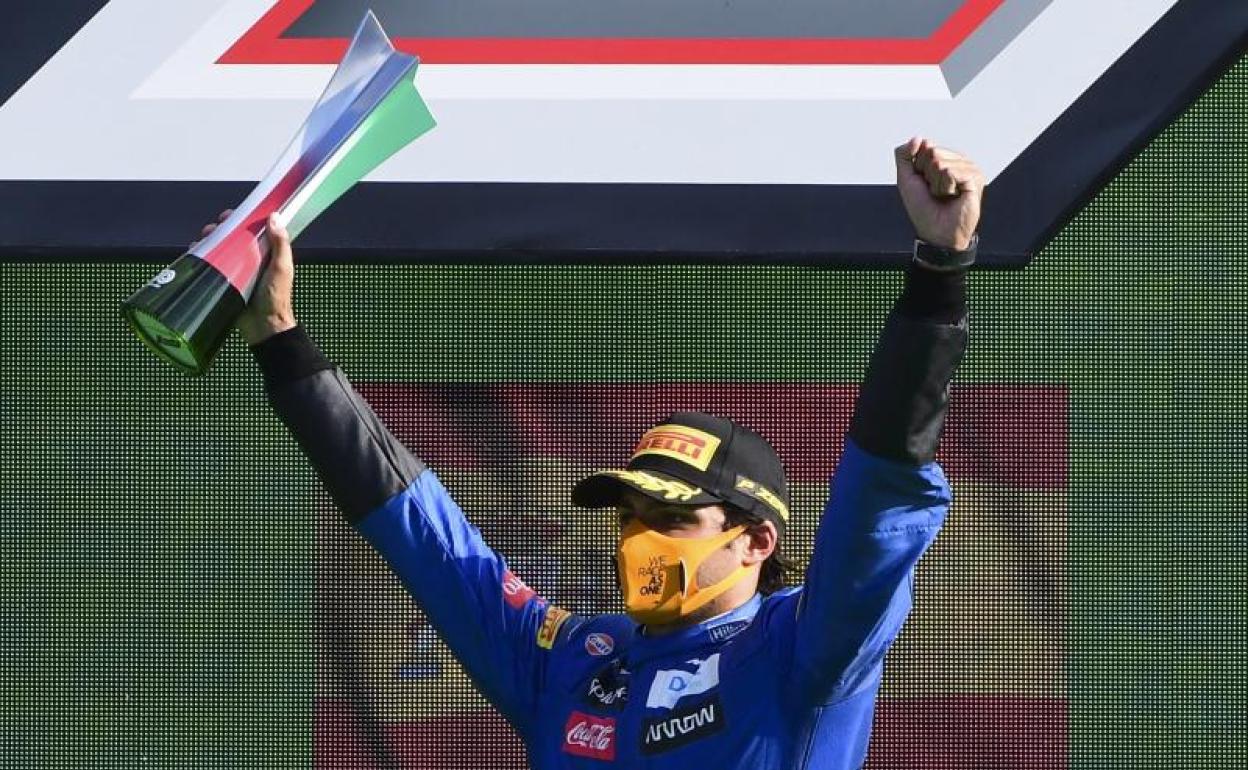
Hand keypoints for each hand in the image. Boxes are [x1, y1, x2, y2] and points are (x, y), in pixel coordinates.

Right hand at [195, 209, 297, 344]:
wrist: (263, 327)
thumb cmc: (276, 298)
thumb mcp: (281, 268)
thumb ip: (281, 244)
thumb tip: (275, 217)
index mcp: (266, 253)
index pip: (252, 230)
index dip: (242, 220)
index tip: (232, 215)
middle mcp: (250, 259)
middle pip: (232, 236)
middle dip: (221, 228)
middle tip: (215, 227)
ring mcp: (236, 270)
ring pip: (219, 248)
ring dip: (209, 239)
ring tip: (203, 237)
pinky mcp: (224, 281)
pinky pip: (211, 265)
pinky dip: (202, 255)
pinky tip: (195, 250)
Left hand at [894, 137, 984, 250]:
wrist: (936, 233)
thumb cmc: (923, 208)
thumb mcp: (906, 179)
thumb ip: (905, 155)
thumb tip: (919, 138)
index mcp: (946, 158)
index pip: (925, 146)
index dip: (918, 168)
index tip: (925, 184)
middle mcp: (960, 160)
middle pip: (931, 152)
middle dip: (927, 175)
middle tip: (936, 192)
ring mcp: (970, 168)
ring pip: (939, 162)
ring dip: (936, 184)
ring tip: (944, 196)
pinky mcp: (975, 178)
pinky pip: (949, 172)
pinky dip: (945, 187)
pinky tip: (953, 197)